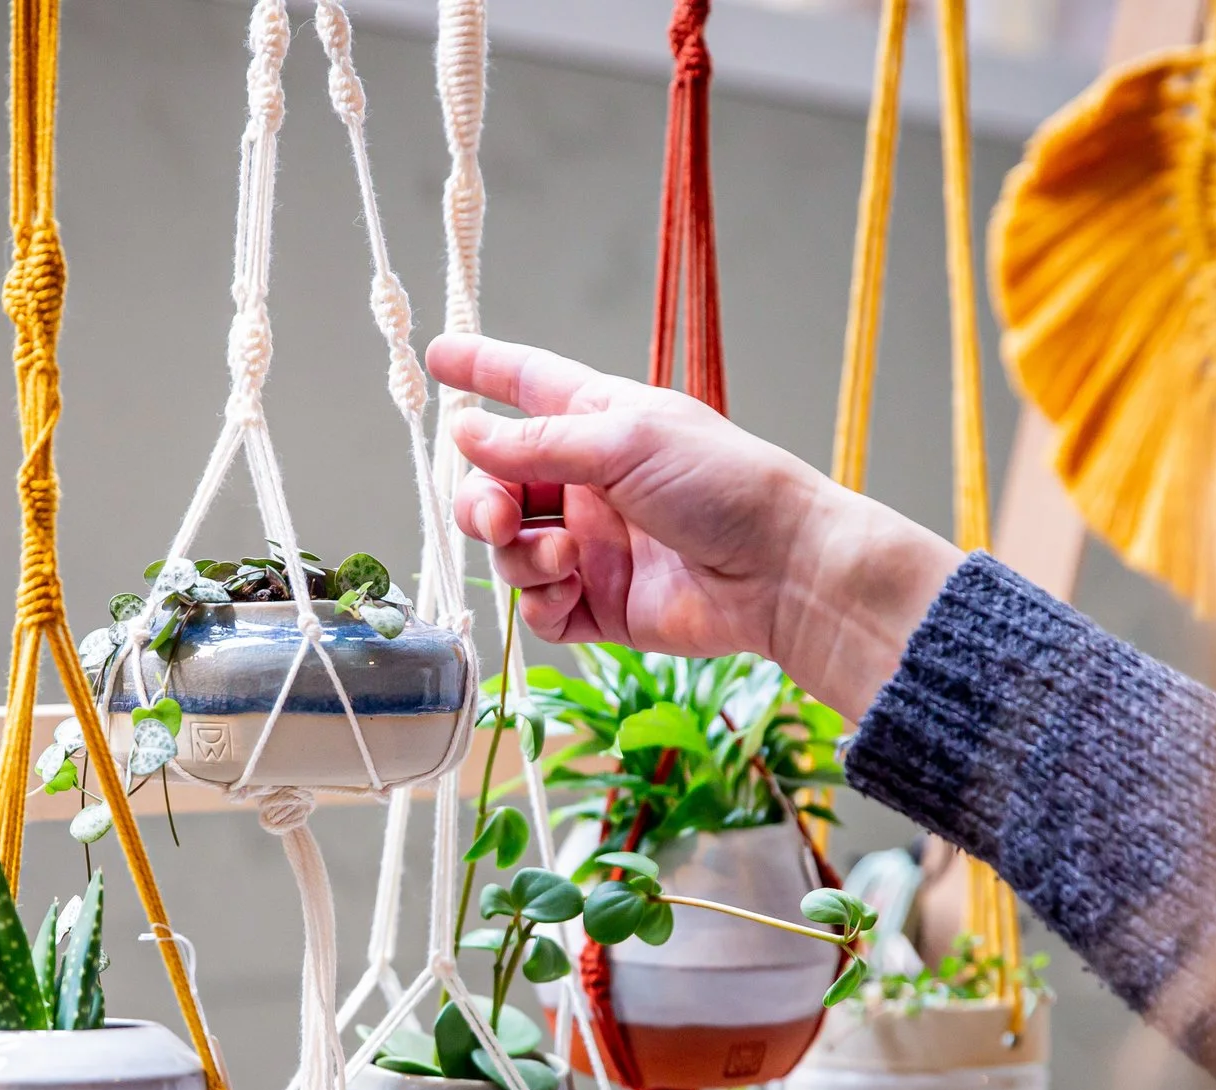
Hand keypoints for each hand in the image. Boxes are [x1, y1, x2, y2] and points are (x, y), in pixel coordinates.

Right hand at [429, 333, 961, 717]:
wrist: (779, 573)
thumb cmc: (721, 485)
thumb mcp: (623, 442)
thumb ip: (536, 442)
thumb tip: (464, 431)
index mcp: (599, 422)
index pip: (527, 386)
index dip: (481, 369)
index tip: (437, 355)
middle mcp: (587, 483)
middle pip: (496, 487)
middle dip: (483, 503)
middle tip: (500, 519)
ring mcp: (591, 546)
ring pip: (510, 552)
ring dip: (521, 557)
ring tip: (566, 561)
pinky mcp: (599, 605)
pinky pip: (538, 609)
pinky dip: (543, 603)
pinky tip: (573, 594)